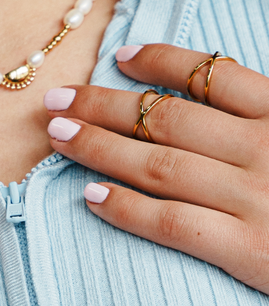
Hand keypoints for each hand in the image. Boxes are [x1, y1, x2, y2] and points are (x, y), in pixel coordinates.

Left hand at [45, 44, 268, 293]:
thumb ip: (266, 112)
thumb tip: (219, 91)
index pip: (214, 74)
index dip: (162, 60)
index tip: (122, 55)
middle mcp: (267, 149)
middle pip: (168, 118)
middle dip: (104, 106)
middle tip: (56, 98)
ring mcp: (256, 199)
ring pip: (160, 164)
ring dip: (100, 147)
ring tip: (56, 135)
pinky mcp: (252, 251)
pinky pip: (174, 223)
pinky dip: (128, 209)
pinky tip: (90, 197)